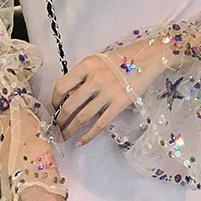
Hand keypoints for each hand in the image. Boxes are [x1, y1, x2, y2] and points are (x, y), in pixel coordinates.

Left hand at [51, 39, 169, 146]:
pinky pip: (99, 124)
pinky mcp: (119, 104)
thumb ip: (82, 76)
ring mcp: (108, 92)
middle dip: (60, 120)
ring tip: (64, 136)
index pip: (62, 86)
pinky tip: (80, 142)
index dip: (54, 100)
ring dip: (70, 130)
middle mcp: (95, 78)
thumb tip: (67, 98)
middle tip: (57, 127)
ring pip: (82, 117)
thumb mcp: (96, 61)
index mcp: (87, 65)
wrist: (147, 59)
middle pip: (70, 105)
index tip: (54, 108)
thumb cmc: (120, 60)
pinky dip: (88, 136)